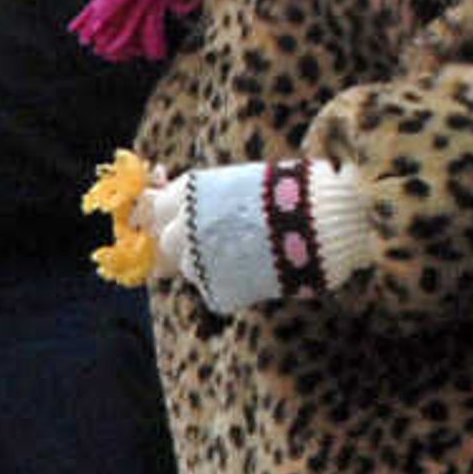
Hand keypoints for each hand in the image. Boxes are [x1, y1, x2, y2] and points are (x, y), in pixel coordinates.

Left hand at [105, 157, 373, 314]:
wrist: (320, 222)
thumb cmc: (288, 193)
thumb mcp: (238, 183)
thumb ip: (203, 200)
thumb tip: (169, 210)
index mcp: (187, 196)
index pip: (152, 208)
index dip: (160, 216)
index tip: (168, 220)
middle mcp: (183, 229)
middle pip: (166, 243)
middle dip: (184, 244)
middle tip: (214, 241)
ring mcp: (197, 264)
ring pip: (190, 268)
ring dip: (210, 263)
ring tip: (247, 251)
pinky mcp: (216, 290)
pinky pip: (214, 288)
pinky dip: (232, 281)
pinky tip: (258, 268)